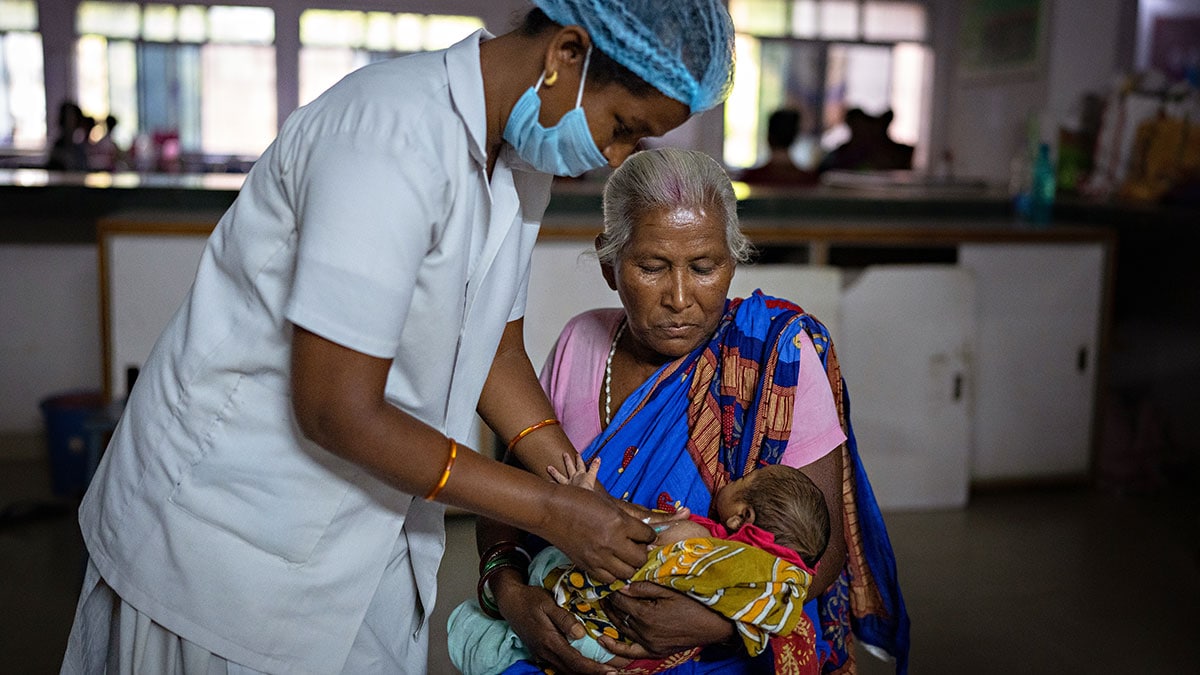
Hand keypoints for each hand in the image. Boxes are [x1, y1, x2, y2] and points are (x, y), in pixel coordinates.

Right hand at [493, 572, 629, 674]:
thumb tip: (581, 634)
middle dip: (594, 674)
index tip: (612, 672)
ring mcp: (542, 655)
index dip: (595, 669)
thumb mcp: (547, 603)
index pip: (576, 662)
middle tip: (616, 673)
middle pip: (573, 672)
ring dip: (584, 673)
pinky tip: (584, 667)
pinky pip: (560, 667)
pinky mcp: (540, 653)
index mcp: (550, 641)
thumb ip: (564, 619)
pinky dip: (574, 670)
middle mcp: (546, 653)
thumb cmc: (530, 599)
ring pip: (566, 672)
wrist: (508, 602)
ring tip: (604, 671)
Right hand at [540, 485, 655, 583]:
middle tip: (636, 546)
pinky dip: (613, 574)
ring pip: (627, 573)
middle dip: (641, 553)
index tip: (645, 534)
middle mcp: (611, 543)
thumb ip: (626, 519)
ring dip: (629, 565)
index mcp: (619, 523)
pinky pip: (608, 579)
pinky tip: (611, 564)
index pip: (647, 536)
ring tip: (624, 557)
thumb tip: (642, 532)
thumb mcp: (607, 504)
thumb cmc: (578, 501)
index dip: (649, 535)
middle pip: (640, 559)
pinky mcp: (586, 566)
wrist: (550, 511)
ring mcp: (598, 557)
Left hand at [547, 453, 600, 490]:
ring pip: (559, 476)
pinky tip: (547, 483)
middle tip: (564, 454)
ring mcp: (567, 484)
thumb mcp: (592, 478)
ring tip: (548, 468)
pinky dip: (551, 485)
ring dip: (554, 472)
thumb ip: (595, 467)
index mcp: (582, 475)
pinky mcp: (563, 490)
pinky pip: (555, 487)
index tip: (578, 454)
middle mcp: (573, 478)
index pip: (581, 465)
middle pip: (570, 467)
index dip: (580, 460)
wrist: (581, 498)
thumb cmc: (588, 491)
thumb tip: (598, 458)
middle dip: (568, 460)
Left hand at [598, 582, 735, 659]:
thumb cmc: (694, 603)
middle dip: (610, 601)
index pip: (620, 600)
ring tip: (605, 605)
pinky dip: (615, 647)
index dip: (613, 590)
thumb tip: (622, 585)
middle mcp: (645, 632)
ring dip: (611, 617)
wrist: (714, 625)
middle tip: (604, 591)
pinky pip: (630, 652)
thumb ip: (644, 587)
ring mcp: (649, 644)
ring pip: (622, 629)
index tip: (609, 581)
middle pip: (618, 614)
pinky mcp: (655, 651)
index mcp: (647, 615)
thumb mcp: (669, 589)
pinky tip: (603, 640)